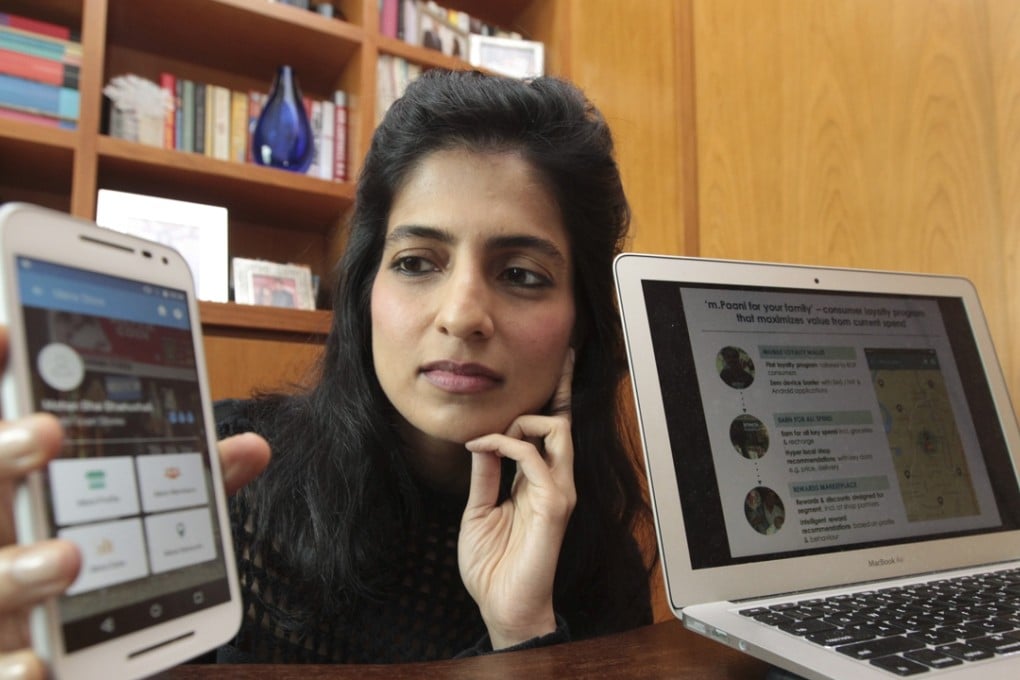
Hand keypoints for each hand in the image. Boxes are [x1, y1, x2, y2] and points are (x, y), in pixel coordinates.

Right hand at [0, 329, 269, 679]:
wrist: (71, 665)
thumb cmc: (93, 585)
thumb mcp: (145, 527)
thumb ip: (188, 489)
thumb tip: (254, 448)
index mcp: (21, 492)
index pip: (1, 428)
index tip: (13, 331)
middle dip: (4, 453)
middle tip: (48, 432)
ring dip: (21, 565)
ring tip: (72, 556)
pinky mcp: (1, 658)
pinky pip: (1, 666)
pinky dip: (16, 668)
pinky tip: (42, 663)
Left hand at [458, 349, 576, 648]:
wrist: (502, 607)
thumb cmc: (492, 567)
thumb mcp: (479, 511)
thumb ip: (486, 477)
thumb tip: (482, 442)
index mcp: (538, 483)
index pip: (553, 431)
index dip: (560, 394)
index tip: (565, 359)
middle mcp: (555, 482)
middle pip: (563, 421)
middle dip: (550, 391)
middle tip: (505, 405)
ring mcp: (558, 492)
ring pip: (557, 429)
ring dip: (520, 422)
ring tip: (489, 439)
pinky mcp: (555, 505)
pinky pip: (534, 457)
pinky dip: (505, 444)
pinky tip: (482, 448)